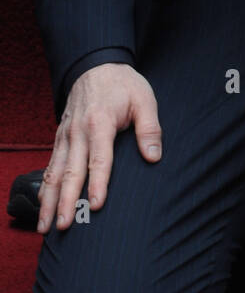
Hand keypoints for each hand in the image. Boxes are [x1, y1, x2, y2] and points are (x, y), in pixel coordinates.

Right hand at [38, 63, 161, 233]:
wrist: (96, 66)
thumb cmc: (124, 85)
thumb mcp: (144, 100)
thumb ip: (149, 129)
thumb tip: (154, 157)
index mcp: (100, 123)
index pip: (99, 159)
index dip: (98, 183)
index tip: (97, 205)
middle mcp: (78, 132)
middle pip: (71, 172)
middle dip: (66, 201)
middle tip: (64, 225)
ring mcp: (65, 136)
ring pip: (55, 173)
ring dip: (49, 200)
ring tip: (46, 226)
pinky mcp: (60, 138)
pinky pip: (50, 165)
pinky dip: (45, 186)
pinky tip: (43, 205)